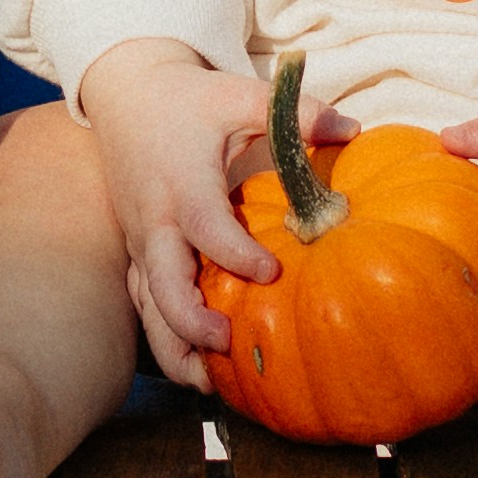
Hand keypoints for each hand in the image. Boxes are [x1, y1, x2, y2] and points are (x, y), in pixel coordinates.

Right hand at [77, 40, 281, 386]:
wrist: (124, 94)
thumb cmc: (188, 99)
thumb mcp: (239, 94)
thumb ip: (292, 112)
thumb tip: (353, 129)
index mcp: (181, 183)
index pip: (204, 229)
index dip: (236, 255)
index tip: (271, 272)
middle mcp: (154, 220)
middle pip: (159, 284)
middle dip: (189, 321)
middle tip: (228, 343)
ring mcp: (140, 240)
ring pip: (147, 305)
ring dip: (173, 345)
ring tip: (209, 384)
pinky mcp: (137, 252)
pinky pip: (146, 300)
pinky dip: (167, 334)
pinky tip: (199, 365)